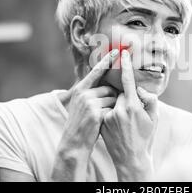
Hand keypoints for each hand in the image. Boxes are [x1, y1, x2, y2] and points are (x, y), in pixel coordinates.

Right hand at [52, 49, 118, 180]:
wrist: (74, 142)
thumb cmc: (81, 123)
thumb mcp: (80, 104)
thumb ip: (90, 92)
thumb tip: (105, 83)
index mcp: (80, 89)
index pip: (96, 71)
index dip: (107, 60)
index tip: (117, 50)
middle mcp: (84, 93)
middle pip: (109, 89)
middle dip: (112, 99)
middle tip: (106, 110)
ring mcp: (89, 103)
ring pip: (112, 99)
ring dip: (113, 108)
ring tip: (102, 118)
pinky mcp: (96, 112)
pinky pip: (113, 109)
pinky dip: (112, 116)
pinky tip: (104, 123)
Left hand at [100, 49, 157, 181]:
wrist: (131, 157)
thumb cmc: (145, 137)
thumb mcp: (155, 118)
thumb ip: (150, 99)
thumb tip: (140, 89)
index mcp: (133, 106)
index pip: (128, 81)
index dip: (125, 66)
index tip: (123, 53)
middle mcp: (119, 110)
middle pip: (121, 93)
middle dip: (128, 99)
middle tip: (134, 115)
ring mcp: (109, 116)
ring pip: (114, 102)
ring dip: (120, 108)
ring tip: (126, 124)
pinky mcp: (102, 122)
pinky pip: (108, 110)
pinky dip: (113, 114)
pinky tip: (118, 127)